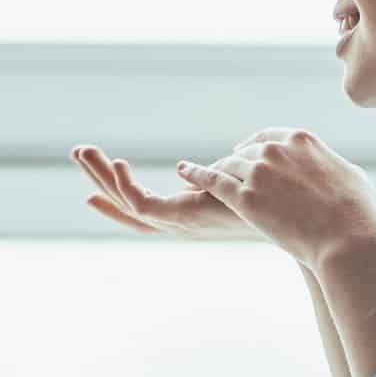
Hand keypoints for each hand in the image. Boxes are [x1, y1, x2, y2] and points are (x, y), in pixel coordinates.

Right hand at [71, 144, 260, 239]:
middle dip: (99, 177)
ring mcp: (178, 225)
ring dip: (102, 177)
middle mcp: (178, 224)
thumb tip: (226, 156)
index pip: (142, 206)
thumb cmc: (278, 207)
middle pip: (125, 204)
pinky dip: (125, 185)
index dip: (117, 191)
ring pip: (126, 203)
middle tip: (79, 151)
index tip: (94, 178)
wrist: (296, 223)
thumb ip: (227, 173)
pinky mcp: (182, 221)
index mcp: (188, 215)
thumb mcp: (242, 182)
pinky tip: (117, 163)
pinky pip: (142, 205)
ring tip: (83, 152)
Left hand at [172, 127, 375, 268]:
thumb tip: (333, 171)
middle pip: (246, 151)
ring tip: (202, 178)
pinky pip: (212, 181)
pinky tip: (183, 173)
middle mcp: (276, 150)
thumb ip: (333, 166)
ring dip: (216, 171)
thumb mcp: (352, 176)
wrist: (349, 239)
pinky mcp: (244, 198)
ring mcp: (258, 173)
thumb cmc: (360, 214)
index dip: (254, 144)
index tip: (245, 150)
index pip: (269, 135)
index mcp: (301, 139)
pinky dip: (196, 175)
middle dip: (237, 162)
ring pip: (228, 166)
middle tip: (227, 171)